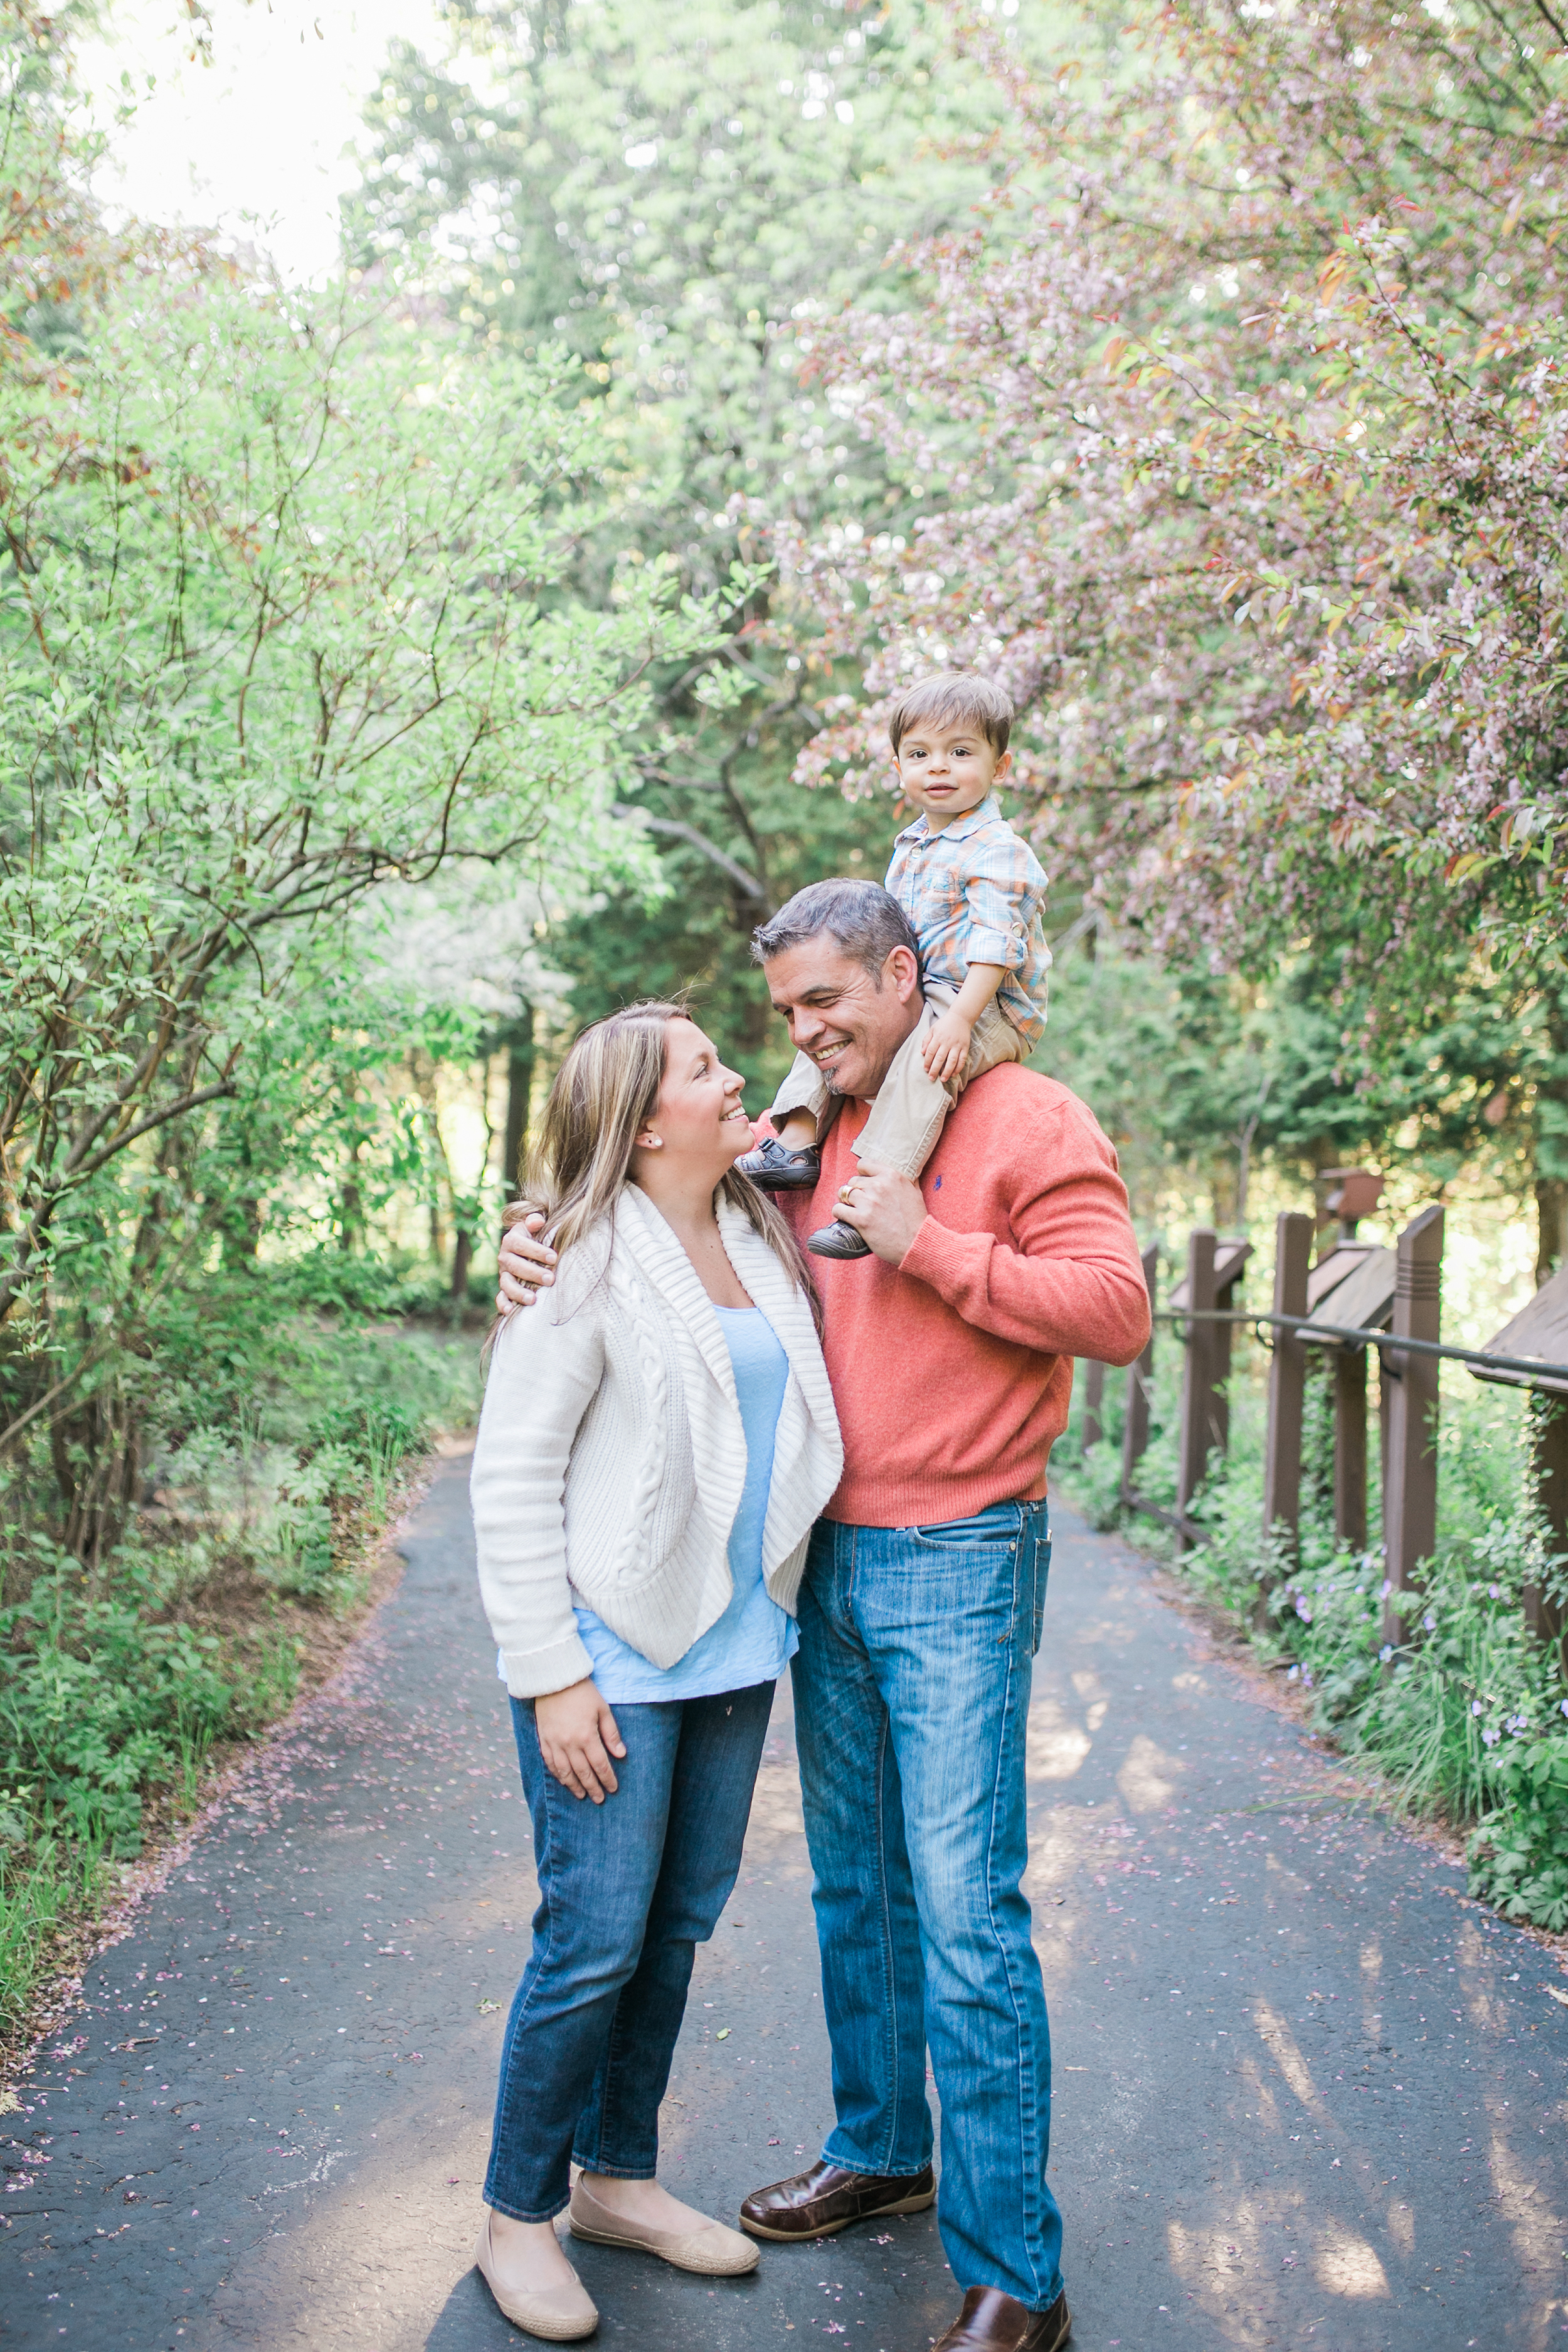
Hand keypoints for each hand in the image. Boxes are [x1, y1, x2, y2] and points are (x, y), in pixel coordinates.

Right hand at [497, 1209, 555, 1312]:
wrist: (528, 1248)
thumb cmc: (536, 1237)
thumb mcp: (535, 1226)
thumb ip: (535, 1221)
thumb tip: (538, 1221)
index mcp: (511, 1240)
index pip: (520, 1244)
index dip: (536, 1251)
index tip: (554, 1258)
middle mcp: (504, 1257)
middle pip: (515, 1265)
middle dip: (533, 1273)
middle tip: (551, 1279)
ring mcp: (503, 1274)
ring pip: (506, 1283)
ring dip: (518, 1292)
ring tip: (533, 1299)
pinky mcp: (504, 1288)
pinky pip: (500, 1297)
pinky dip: (503, 1304)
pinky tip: (510, 1312)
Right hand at [534, 1679, 626, 1801]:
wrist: (554, 1680)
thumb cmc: (582, 1692)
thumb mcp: (602, 1709)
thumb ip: (611, 1733)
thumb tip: (621, 1754)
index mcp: (587, 1736)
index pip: (600, 1765)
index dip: (607, 1779)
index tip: (613, 1788)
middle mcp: (569, 1744)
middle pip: (583, 1773)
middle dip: (593, 1788)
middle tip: (599, 1799)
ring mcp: (554, 1743)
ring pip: (565, 1772)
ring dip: (574, 1786)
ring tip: (582, 1795)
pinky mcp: (543, 1739)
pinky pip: (550, 1763)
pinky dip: (558, 1774)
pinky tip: (564, 1780)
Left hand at [835, 1160, 928, 1265]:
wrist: (917, 1243)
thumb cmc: (917, 1220)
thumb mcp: (915, 1192)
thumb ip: (905, 1180)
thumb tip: (902, 1172)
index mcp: (892, 1175)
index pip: (864, 1163)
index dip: (862, 1174)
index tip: (864, 1183)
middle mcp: (879, 1185)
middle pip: (853, 1180)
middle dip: (855, 1191)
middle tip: (862, 1202)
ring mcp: (869, 1202)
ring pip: (843, 1193)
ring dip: (846, 1202)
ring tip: (853, 1210)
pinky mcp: (861, 1219)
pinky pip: (838, 1209)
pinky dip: (839, 1213)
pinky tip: (846, 1217)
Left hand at [921, 1007, 973, 1086]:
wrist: (960, 1017)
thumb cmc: (944, 1024)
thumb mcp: (932, 1029)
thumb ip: (926, 1040)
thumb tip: (922, 1052)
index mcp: (938, 1038)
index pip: (930, 1052)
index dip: (927, 1062)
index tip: (925, 1069)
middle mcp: (947, 1042)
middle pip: (940, 1058)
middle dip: (935, 1070)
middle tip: (931, 1078)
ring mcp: (957, 1045)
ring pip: (952, 1061)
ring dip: (947, 1071)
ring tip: (943, 1079)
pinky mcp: (965, 1047)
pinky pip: (962, 1060)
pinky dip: (958, 1068)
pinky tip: (953, 1074)